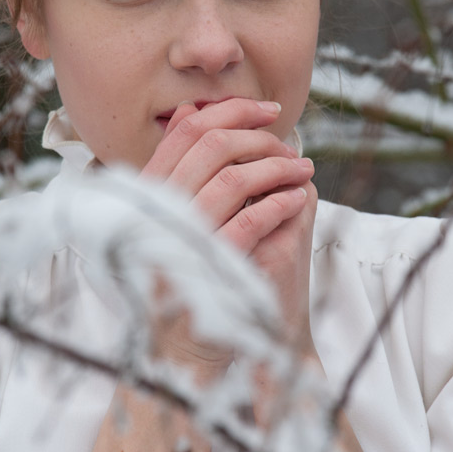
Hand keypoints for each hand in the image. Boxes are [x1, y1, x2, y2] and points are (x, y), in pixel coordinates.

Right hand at [142, 98, 315, 357]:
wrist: (181, 341)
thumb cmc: (183, 267)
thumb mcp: (171, 209)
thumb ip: (180, 162)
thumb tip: (191, 110)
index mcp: (149, 189)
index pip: (187, 130)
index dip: (231, 111)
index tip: (268, 111)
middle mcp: (160, 207)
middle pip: (213, 146)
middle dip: (261, 138)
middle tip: (292, 145)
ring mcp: (184, 234)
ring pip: (235, 179)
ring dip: (277, 168)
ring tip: (303, 170)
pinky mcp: (211, 264)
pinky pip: (251, 220)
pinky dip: (279, 204)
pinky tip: (297, 200)